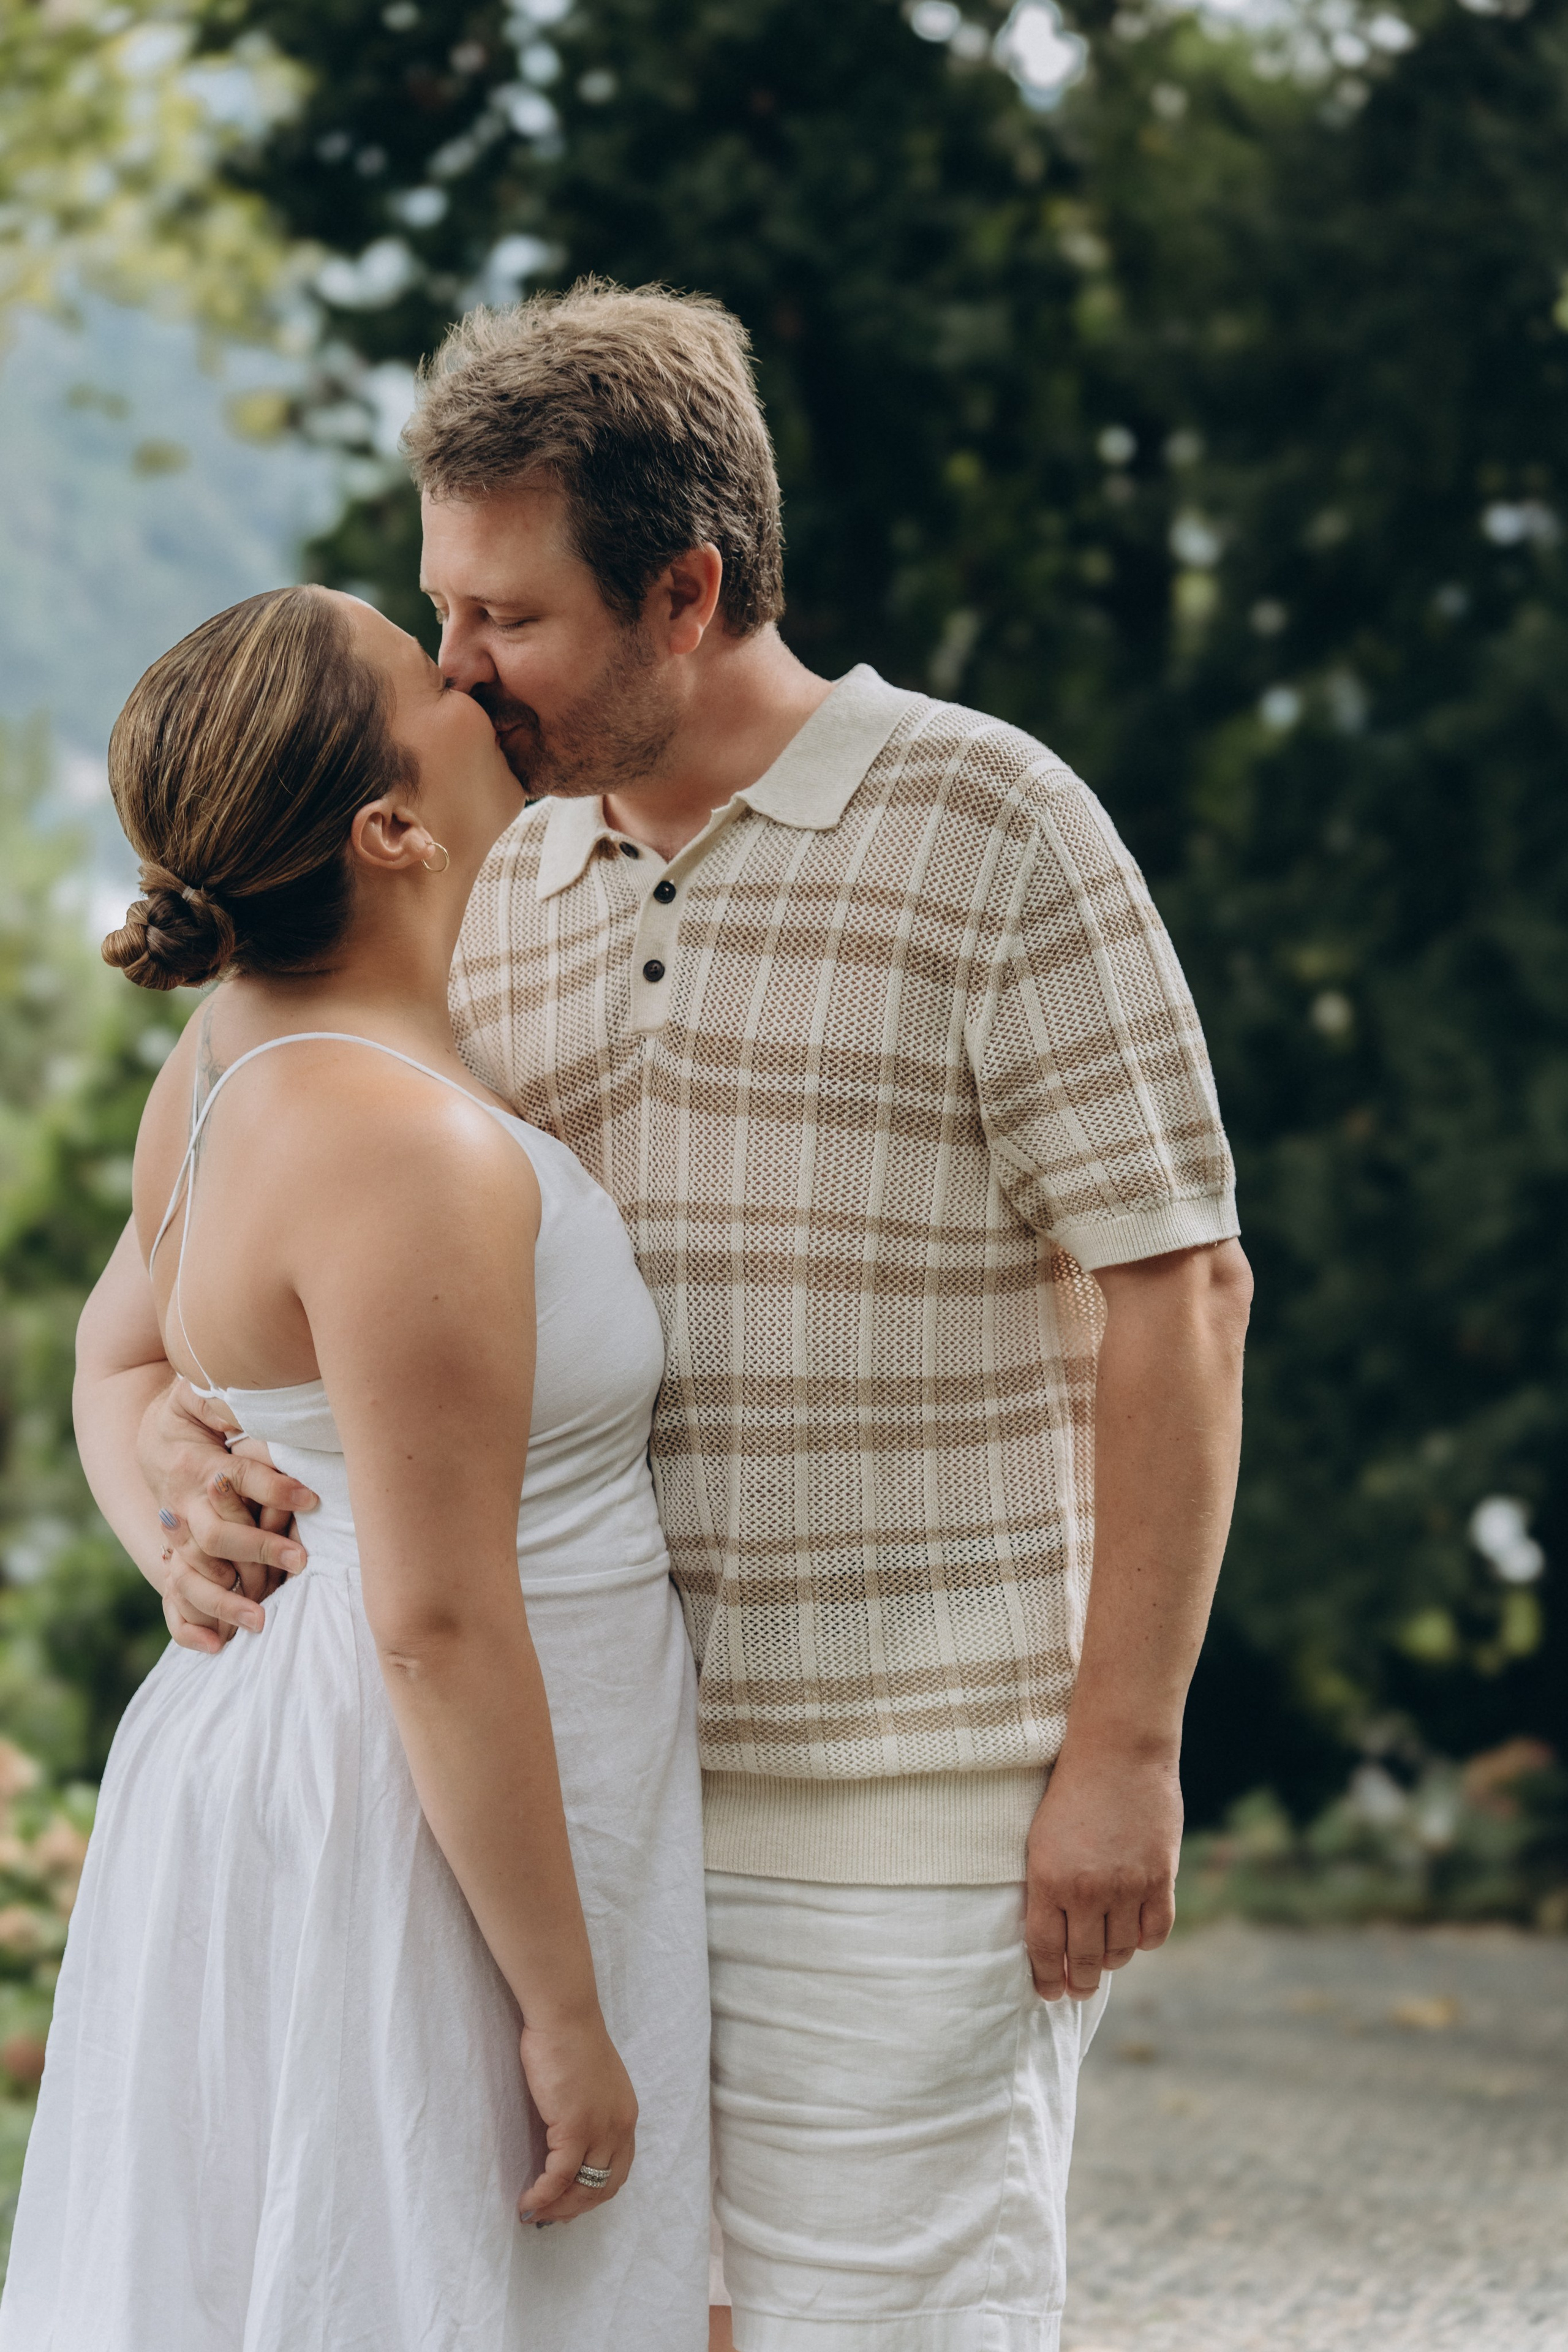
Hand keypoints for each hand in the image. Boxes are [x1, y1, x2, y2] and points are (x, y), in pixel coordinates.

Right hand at [138, 1380, 317, 1652]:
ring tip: (263, 1620)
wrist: (151, 1441)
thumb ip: (225, 1395)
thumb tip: (248, 1391)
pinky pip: (174, 1602)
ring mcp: (176, 1539)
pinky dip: (188, 1627)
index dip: (274, 1488)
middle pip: (218, 1535)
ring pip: (194, 1576)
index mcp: (197, 1464)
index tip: (310, 1499)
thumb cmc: (191, 1414)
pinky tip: (216, 1646)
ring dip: (226, 1600)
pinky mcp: (176, 1561)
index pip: (240, 1478)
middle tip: (301, 1560)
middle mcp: (183, 1505)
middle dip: (260, 1550)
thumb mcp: (200, 1394)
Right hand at [515, 2014, 637, 2226]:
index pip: (619, 2171)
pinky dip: (543, 2196)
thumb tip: (564, 2141)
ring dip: (558, 2208)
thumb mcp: (591, 2084)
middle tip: (549, 2217)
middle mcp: (620, 2126)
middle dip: (576, 2208)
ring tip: (534, 2213)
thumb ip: (588, 2112)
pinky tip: (527, 2202)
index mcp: (626, 2115)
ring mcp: (600, 2128)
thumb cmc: (569, 2040)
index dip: (594, 2194)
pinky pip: (560, 2176)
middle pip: (605, 2187)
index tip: (569, 2204)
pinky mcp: (575, 2126)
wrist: (564, 2015)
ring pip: (584, 2188)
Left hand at [1023, 1744, 1181, 2001]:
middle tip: (1079, 1988)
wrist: (1117, 1753)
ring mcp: (1126, 1887)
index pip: (1044, 1950)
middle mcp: (1087, 1891)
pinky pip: (1155, 1933)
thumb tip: (1054, 1940)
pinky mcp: (1160, 1879)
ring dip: (1112, 1959)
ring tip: (1105, 1954)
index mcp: (1048, 1881)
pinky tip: (1135, 1933)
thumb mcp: (1041, 1841)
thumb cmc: (1071, 1793)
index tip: (1049, 1993)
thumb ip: (1049, 1890)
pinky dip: (1144, 1941)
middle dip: (1079, 1982)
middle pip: (1084, 1961)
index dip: (1046, 1979)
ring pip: (1120, 1952)